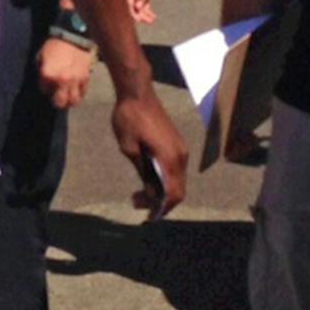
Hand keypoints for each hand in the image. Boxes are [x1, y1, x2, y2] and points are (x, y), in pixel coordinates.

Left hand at [37, 36, 94, 108]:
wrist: (73, 35)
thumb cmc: (55, 45)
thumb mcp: (42, 56)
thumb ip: (42, 71)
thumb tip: (46, 82)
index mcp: (48, 75)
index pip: (44, 91)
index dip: (45, 87)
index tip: (47, 83)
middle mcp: (61, 81)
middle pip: (60, 103)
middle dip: (57, 101)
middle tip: (57, 97)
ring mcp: (75, 81)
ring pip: (74, 101)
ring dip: (70, 101)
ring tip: (68, 97)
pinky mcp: (85, 78)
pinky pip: (83, 92)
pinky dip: (79, 93)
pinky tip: (76, 90)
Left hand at [111, 88, 186, 218]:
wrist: (137, 93)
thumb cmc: (129, 118)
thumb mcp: (130, 149)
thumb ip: (143, 173)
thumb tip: (151, 193)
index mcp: (170, 158)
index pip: (174, 194)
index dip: (162, 209)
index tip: (147, 217)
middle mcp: (180, 155)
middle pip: (178, 190)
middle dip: (160, 202)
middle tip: (136, 204)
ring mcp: (180, 148)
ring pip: (177, 180)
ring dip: (161, 190)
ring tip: (138, 193)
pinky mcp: (176, 143)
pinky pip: (175, 169)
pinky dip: (164, 179)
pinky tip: (147, 179)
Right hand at [127, 0, 165, 23]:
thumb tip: (137, 8)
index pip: (130, 5)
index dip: (133, 13)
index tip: (138, 20)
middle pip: (136, 8)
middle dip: (141, 16)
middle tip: (149, 22)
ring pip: (141, 8)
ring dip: (146, 15)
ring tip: (153, 20)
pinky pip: (146, 6)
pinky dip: (149, 11)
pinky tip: (153, 16)